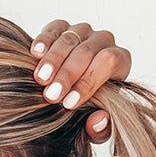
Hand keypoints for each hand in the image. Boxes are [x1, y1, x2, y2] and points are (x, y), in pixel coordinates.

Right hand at [29, 20, 131, 140]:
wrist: (67, 95)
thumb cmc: (86, 111)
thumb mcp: (95, 127)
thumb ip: (101, 129)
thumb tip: (98, 121)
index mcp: (119, 61)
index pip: (108, 62)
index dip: (88, 82)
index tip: (68, 104)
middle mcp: (103, 41)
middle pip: (87, 51)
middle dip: (68, 74)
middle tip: (51, 95)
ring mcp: (83, 31)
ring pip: (70, 39)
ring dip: (53, 60)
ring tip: (40, 80)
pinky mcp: (62, 27)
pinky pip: (54, 28)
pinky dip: (44, 40)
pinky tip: (36, 54)